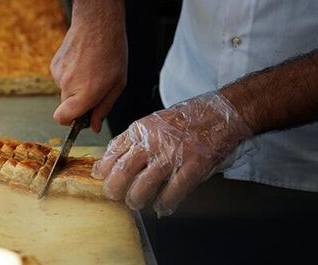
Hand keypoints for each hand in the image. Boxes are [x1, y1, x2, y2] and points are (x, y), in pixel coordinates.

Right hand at [52, 0, 130, 132]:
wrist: (97, 22)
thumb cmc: (112, 52)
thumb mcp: (117, 84)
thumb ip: (104, 108)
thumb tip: (94, 126)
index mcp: (85, 93)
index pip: (62, 119)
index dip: (70, 122)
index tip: (81, 117)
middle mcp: (68, 86)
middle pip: (66, 106)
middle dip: (79, 102)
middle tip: (96, 86)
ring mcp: (58, 74)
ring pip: (65, 91)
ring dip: (76, 86)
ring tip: (91, 69)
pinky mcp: (54, 64)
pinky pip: (61, 78)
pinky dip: (71, 74)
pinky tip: (82, 61)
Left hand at [92, 92, 252, 216]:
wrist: (220, 113)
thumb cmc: (186, 119)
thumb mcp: (152, 123)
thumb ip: (133, 140)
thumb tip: (110, 161)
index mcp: (140, 130)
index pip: (112, 152)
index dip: (103, 169)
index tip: (100, 177)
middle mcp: (152, 142)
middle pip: (122, 172)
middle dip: (113, 189)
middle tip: (114, 195)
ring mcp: (172, 155)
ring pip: (142, 187)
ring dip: (136, 200)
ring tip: (136, 202)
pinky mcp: (192, 167)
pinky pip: (172, 193)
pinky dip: (164, 204)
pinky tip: (162, 206)